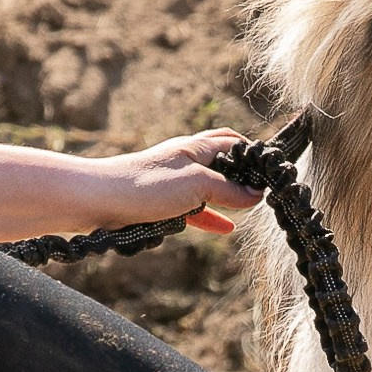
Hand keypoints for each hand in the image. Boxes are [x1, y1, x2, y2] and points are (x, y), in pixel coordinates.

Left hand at [90, 130, 266, 233]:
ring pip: (207, 187)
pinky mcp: (159, 201)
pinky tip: (224, 228)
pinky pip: (192, 208)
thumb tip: (257, 194)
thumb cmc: (147, 185)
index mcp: (196, 147)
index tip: (273, 173)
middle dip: (241, 174)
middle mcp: (184, 159)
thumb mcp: (198, 185)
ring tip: (247, 209)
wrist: (98, 200)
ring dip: (226, 197)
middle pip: (221, 161)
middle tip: (262, 188)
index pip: (234, 143)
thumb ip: (229, 190)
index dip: (254, 155)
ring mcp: (171, 180)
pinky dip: (209, 216)